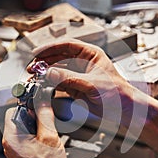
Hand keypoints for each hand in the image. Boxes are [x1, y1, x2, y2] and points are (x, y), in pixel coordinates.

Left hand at [2, 102, 65, 157]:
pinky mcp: (22, 153)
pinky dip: (39, 136)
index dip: (29, 105)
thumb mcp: (50, 137)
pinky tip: (47, 144)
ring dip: (39, 127)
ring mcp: (15, 148)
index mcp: (12, 136)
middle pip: (21, 117)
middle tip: (47, 126)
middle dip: (36, 118)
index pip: (15, 109)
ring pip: (27, 127)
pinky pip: (29, 137)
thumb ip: (45, 116)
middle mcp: (10, 142)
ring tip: (48, 138)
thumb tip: (42, 100)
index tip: (40, 106)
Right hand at [28, 40, 148, 126]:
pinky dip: (50, 85)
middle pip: (59, 57)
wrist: (125, 112)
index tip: (36, 53)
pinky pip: (59, 83)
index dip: (50, 48)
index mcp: (91, 55)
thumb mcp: (93, 84)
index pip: (67, 46)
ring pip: (58, 71)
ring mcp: (79, 76)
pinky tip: (43, 86)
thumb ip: (70, 78)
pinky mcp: (76, 88)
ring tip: (34, 79)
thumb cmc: (118, 94)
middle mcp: (83, 63)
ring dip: (45, 74)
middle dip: (44, 62)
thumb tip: (50, 73)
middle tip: (32, 68)